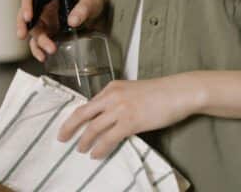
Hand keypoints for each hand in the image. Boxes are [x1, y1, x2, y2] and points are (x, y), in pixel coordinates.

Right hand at [16, 0, 103, 61]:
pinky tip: (43, 56)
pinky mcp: (48, 35)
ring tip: (49, 50)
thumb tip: (72, 21)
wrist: (96, 17)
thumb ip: (82, 9)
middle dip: (24, 26)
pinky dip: (38, 51)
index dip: (26, 6)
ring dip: (38, 43)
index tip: (28, 17)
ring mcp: (45, 24)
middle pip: (26, 17)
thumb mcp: (89, 1)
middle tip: (24, 34)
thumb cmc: (90, 4)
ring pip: (33, 33)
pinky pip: (38, 44)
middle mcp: (43, 9)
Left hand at [57, 73, 206, 158]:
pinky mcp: (130, 122)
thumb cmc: (159, 92)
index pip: (88, 103)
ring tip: (81, 150)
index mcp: (112, 87)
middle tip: (61, 138)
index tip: (69, 125)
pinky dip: (100, 148)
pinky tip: (96, 154)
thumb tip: (107, 116)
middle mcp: (112, 96)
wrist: (178, 92)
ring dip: (84, 141)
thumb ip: (118, 99)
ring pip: (93, 128)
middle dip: (69, 127)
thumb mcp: (132, 90)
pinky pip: (109, 138)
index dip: (76, 116)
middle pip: (83, 113)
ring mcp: (120, 109)